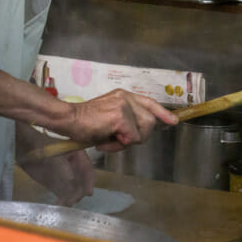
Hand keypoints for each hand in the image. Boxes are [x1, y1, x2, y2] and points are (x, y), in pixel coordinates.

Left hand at [22, 148, 94, 206]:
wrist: (24, 150)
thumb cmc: (41, 148)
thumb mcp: (53, 156)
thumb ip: (63, 168)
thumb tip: (72, 180)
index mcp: (77, 154)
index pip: (87, 168)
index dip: (89, 180)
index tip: (89, 193)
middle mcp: (74, 166)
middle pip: (81, 181)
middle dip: (78, 191)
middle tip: (73, 200)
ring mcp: (65, 175)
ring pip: (72, 189)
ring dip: (71, 197)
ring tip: (65, 204)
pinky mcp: (55, 184)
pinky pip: (62, 193)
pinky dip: (62, 199)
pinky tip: (58, 205)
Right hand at [59, 89, 178, 150]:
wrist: (68, 120)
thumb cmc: (85, 124)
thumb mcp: (110, 119)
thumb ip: (126, 121)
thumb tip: (138, 135)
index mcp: (124, 96)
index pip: (149, 102)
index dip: (162, 113)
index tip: (173, 121)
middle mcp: (126, 97)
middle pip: (149, 122)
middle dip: (137, 137)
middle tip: (117, 139)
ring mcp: (124, 105)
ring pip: (142, 132)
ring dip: (127, 142)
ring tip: (110, 140)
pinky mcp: (120, 116)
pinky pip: (131, 138)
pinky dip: (118, 145)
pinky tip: (104, 141)